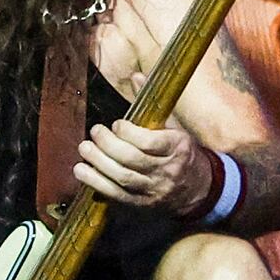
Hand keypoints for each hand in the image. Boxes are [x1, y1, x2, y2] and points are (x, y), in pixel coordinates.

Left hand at [66, 117, 212, 216]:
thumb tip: (136, 76)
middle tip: (95, 132)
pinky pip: (116, 195)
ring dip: (99, 162)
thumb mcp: (175, 127)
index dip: (128, 132)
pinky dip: (96, 182)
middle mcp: (167, 170)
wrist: (198, 189)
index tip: (116, 124)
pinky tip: (82, 170)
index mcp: (178, 147)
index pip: (150, 142)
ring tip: (84, 148)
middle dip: (109, 145)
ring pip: (123, 177)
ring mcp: (154, 190)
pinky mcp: (142, 204)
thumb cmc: (181, 152)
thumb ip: (153, 104)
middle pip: (133, 159)